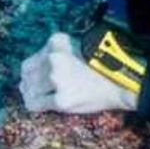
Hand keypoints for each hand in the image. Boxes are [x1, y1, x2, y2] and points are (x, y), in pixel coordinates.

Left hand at [19, 32, 138, 113]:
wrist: (122, 81)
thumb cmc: (101, 65)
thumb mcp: (77, 47)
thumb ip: (55, 53)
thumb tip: (31, 72)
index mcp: (57, 42)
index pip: (30, 61)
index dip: (32, 72)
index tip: (36, 78)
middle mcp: (54, 58)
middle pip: (27, 76)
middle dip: (29, 84)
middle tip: (35, 90)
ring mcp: (57, 80)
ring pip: (29, 90)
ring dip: (32, 95)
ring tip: (40, 98)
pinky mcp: (61, 100)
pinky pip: (36, 105)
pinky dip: (35, 106)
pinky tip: (42, 106)